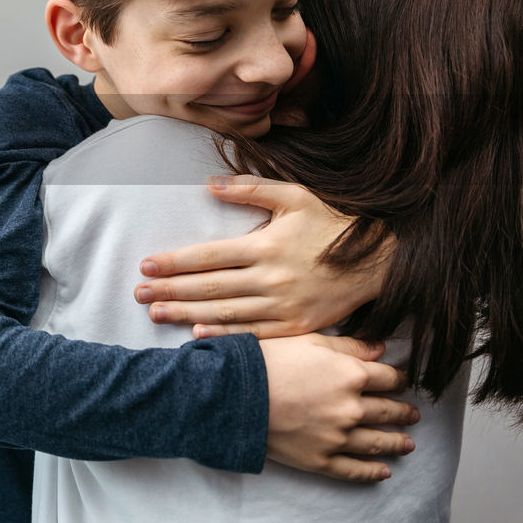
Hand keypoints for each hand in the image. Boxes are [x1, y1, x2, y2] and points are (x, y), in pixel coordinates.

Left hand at [135, 175, 387, 338]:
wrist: (382, 258)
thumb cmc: (335, 221)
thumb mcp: (295, 196)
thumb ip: (251, 189)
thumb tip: (210, 184)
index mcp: (266, 245)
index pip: (208, 256)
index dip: (174, 262)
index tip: (147, 266)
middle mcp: (271, 278)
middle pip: (209, 287)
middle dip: (170, 291)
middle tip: (139, 294)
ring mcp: (284, 305)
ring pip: (226, 313)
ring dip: (187, 315)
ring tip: (156, 314)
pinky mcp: (298, 326)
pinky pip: (254, 334)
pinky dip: (224, 337)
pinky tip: (198, 337)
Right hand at [261, 334, 417, 481]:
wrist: (235, 394)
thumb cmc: (269, 361)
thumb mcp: (310, 341)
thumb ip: (349, 346)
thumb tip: (381, 348)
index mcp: (352, 375)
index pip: (389, 378)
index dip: (399, 379)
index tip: (402, 382)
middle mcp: (352, 408)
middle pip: (389, 411)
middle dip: (404, 412)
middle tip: (413, 414)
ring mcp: (338, 437)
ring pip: (378, 442)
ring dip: (397, 443)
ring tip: (408, 444)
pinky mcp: (321, 460)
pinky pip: (354, 469)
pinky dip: (373, 471)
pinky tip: (384, 471)